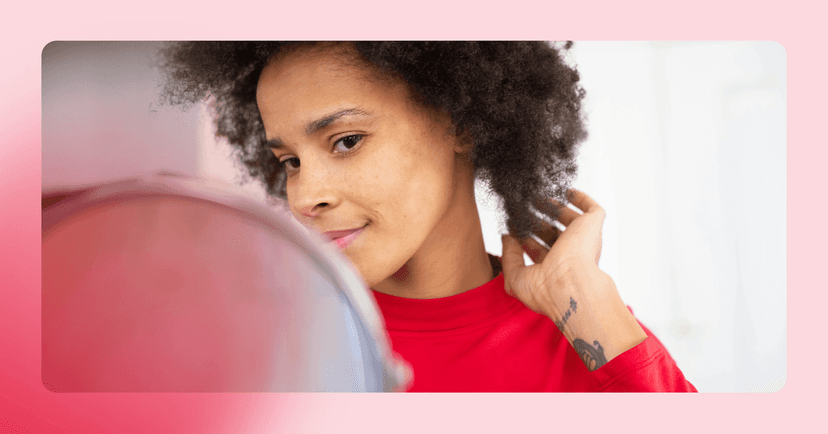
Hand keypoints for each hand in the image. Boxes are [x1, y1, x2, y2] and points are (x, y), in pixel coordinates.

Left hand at [500, 189, 604, 314]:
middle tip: (521, 208)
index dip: (524, 238)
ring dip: (553, 207)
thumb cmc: (545, 289)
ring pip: (568, 220)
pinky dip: (582, 199)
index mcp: (554, 271)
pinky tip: (568, 191)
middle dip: (535, 221)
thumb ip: (509, 257)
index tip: (512, 225)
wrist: (570, 283)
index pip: (538, 250)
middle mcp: (570, 257)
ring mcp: (583, 241)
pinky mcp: (592, 227)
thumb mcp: (515, 277)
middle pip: (552, 234)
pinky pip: (592, 210)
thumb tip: (507, 237)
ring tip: (536, 196)